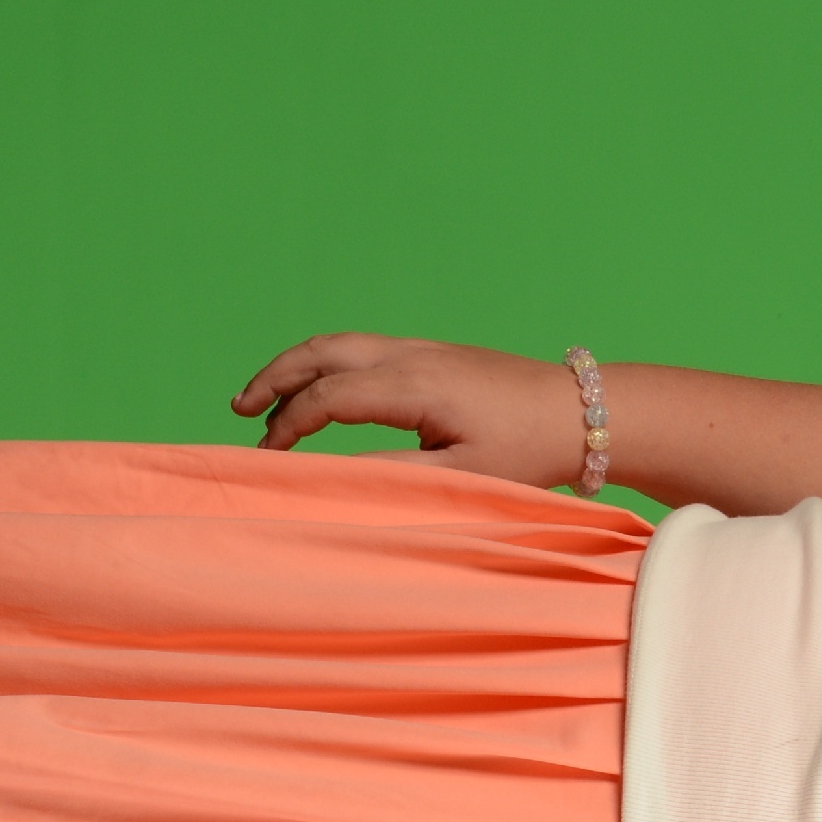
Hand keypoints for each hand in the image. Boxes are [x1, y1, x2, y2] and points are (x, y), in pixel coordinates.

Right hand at [231, 334, 587, 485]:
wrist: (583, 414)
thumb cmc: (530, 452)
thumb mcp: (463, 477)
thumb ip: (394, 473)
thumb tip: (334, 473)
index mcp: (414, 385)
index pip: (328, 398)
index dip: (289, 427)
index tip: (268, 460)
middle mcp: (412, 355)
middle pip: (322, 352)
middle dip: (274, 378)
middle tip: (238, 410)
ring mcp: (424, 348)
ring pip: (341, 345)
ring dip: (298, 368)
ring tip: (264, 400)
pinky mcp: (436, 353)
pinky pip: (364, 349)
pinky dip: (328, 365)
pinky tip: (321, 392)